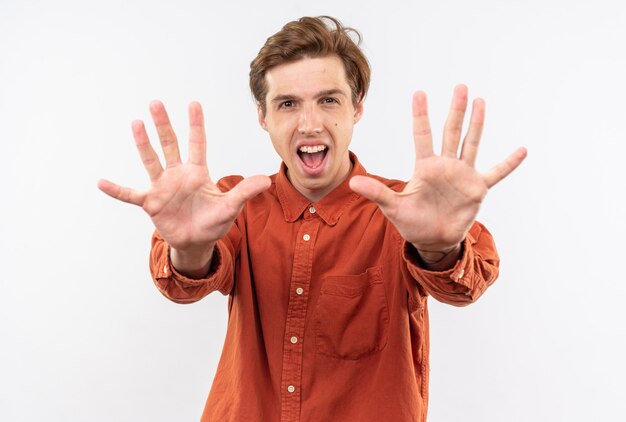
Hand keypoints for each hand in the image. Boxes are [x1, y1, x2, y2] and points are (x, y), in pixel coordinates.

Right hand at [98, 101, 270, 272]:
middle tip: (155, 103)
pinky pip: (130, 195)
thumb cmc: (213, 222)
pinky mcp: (151, 203)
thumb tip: (265, 180)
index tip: (194, 103)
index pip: (197, 144)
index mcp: (197, 172)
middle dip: (163, 125)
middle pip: (169, 145)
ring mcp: (162, 187)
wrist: (197, 242)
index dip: (196, 125)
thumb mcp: (230, 208)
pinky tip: (101, 182)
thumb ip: (244, 193)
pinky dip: (117, 190)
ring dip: (143, 144)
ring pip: (151, 161)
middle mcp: (177, 174)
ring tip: (136, 124)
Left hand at [350, 85, 526, 257]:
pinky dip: (509, 163)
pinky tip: (522, 149)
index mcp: (424, 167)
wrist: (432, 239)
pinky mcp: (477, 189)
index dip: (420, 116)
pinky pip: (496, 173)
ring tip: (481, 101)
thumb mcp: (393, 207)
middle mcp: (445, 165)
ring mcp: (462, 175)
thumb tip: (352, 181)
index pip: (422, 135)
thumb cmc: (411, 221)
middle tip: (460, 87)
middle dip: (455, 110)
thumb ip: (377, 192)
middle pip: (451, 132)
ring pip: (471, 144)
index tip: (419, 93)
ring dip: (477, 124)